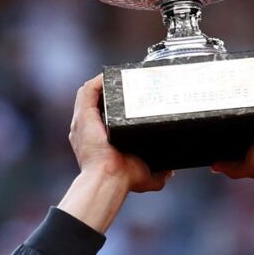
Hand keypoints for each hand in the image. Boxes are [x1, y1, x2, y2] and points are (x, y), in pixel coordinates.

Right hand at [59, 75, 170, 233]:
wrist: (111, 178)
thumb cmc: (123, 179)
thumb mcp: (145, 177)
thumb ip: (158, 175)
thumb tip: (170, 171)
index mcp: (99, 142)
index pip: (104, 119)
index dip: (114, 109)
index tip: (132, 100)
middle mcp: (88, 131)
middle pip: (97, 104)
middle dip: (110, 93)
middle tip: (130, 86)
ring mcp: (83, 122)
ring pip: (89, 95)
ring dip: (103, 84)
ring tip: (121, 77)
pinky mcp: (83, 115)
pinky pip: (87, 91)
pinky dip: (98, 81)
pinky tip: (110, 75)